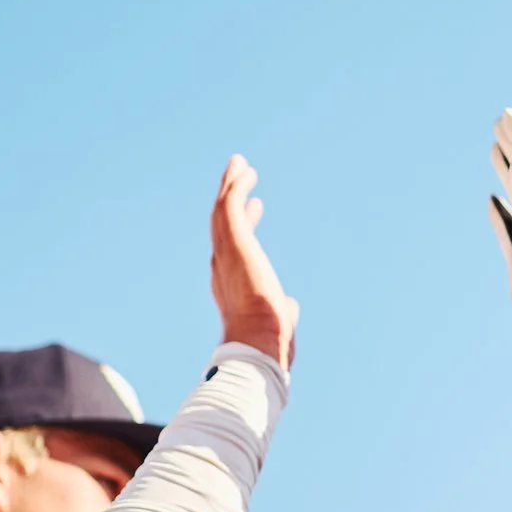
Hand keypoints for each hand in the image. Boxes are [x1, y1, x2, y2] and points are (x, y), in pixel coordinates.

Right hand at [210, 155, 297, 367]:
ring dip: (230, 185)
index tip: (255, 206)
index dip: (240, 224)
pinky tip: (246, 171)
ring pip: (221, 211)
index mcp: (230, 284)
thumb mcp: (277, 319)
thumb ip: (283, 308)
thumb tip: (291, 306)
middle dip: (228, 198)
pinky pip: (229, 206)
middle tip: (239, 176)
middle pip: (221, 224)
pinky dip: (235, 187)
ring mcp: (226, 254)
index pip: (232, 247)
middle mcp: (222, 266)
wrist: (258, 346)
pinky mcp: (235, 244)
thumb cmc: (267, 342)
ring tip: (240, 165)